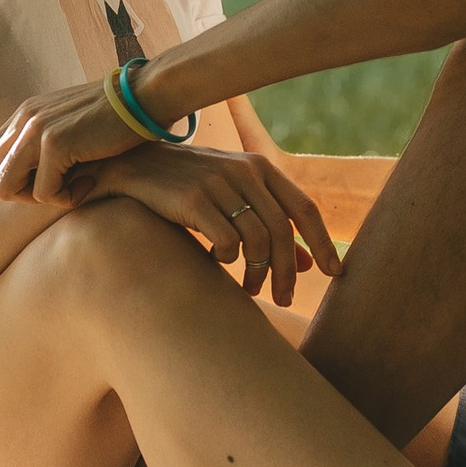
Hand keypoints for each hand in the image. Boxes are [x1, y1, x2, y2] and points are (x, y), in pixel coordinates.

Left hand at [0, 76, 160, 200]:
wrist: (146, 95)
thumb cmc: (118, 118)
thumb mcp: (71, 124)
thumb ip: (47, 142)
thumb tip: (30, 176)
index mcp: (24, 115)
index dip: (9, 182)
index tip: (45, 181)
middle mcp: (23, 119)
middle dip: (17, 195)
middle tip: (55, 189)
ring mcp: (36, 130)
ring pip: (4, 189)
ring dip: (36, 199)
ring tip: (70, 188)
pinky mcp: (56, 143)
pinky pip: (44, 192)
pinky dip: (66, 197)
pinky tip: (88, 183)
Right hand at [12, 139, 342, 308]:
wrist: (129, 167)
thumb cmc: (187, 188)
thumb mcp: (232, 199)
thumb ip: (268, 224)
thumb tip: (309, 263)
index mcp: (260, 167)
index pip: (306, 208)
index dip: (324, 242)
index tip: (336, 273)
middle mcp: (245, 171)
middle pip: (283, 231)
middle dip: (287, 272)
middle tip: (282, 300)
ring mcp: (218, 183)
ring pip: (258, 240)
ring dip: (257, 274)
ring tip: (248, 292)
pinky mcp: (192, 199)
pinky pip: (226, 242)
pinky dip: (227, 261)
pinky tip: (214, 265)